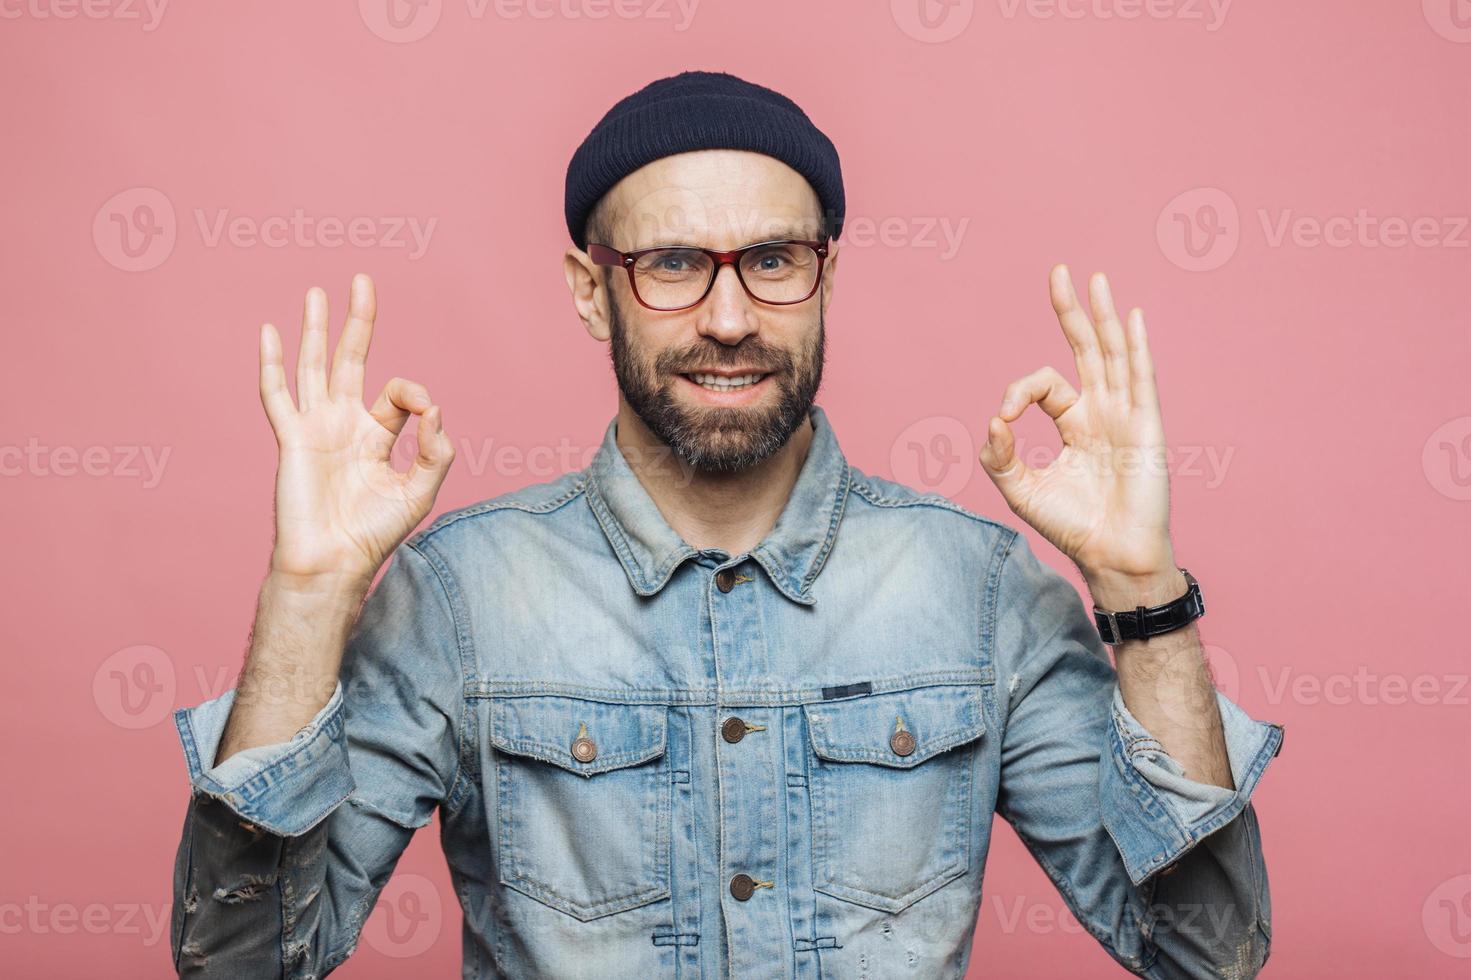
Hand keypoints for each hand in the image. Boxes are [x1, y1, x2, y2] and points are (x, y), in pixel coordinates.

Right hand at [259, 273, 454, 586]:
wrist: (333, 562)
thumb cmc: (373, 534)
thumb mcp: (421, 492)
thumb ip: (436, 451)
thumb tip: (436, 409)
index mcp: (376, 437)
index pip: (399, 394)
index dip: (416, 394)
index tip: (428, 415)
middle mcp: (344, 425)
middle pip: (350, 360)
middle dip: (357, 321)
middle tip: (362, 281)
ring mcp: (316, 428)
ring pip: (314, 366)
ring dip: (315, 328)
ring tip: (317, 292)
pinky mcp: (292, 438)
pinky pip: (277, 394)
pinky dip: (272, 363)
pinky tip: (269, 332)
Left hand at [978, 265, 1181, 606]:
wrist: (1111, 555)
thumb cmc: (1073, 526)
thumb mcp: (1021, 489)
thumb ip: (999, 456)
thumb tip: (993, 420)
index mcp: (1074, 423)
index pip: (1044, 385)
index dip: (1018, 391)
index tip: (1003, 418)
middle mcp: (1102, 412)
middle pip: (1085, 349)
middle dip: (1071, 311)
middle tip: (1059, 271)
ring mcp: (1126, 415)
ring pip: (1112, 354)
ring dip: (1103, 316)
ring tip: (1095, 278)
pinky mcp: (1145, 426)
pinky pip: (1140, 378)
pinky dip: (1135, 346)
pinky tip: (1130, 317)